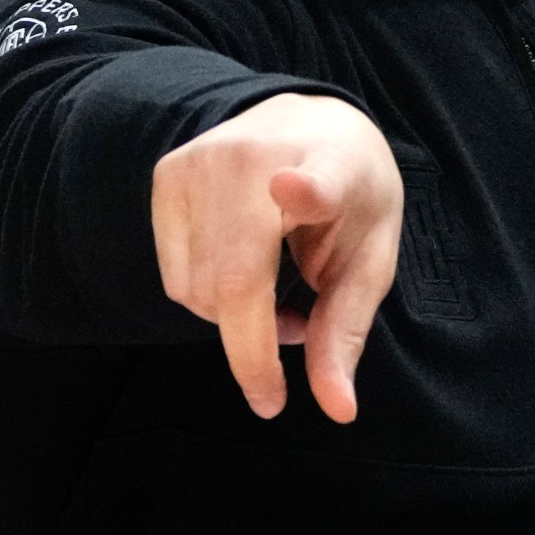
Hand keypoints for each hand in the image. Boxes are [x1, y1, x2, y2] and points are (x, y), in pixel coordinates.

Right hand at [153, 93, 402, 422]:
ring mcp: (200, 163)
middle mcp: (255, 157)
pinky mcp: (166, 177)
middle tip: (296, 338)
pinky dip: (207, 300)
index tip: (294, 189)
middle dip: (256, 351)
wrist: (307, 122)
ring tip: (279, 297)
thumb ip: (345, 331)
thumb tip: (338, 412)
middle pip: (235, 281)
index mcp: (331, 165)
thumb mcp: (368, 260)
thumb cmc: (348, 197)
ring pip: (197, 290)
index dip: (307, 189)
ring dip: (234, 322)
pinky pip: (175, 277)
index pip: (318, 178)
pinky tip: (242, 275)